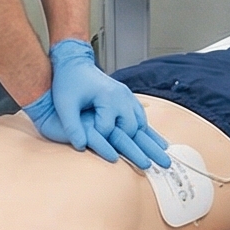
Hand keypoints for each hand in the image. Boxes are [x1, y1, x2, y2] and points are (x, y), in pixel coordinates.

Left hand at [25, 39, 172, 169]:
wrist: (75, 63)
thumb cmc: (68, 83)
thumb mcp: (65, 105)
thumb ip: (72, 126)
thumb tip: (79, 147)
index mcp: (108, 97)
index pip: (108, 128)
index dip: (100, 140)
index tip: (94, 148)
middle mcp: (122, 97)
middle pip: (131, 128)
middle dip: (138, 148)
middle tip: (148, 166)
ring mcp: (127, 97)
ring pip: (142, 123)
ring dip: (150, 141)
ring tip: (164, 158)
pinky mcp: (128, 98)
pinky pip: (141, 117)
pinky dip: (148, 131)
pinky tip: (156, 142)